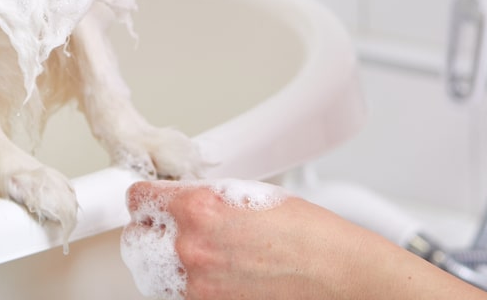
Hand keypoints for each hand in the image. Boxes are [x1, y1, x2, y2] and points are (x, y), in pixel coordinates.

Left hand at [121, 180, 486, 299]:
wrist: (347, 281)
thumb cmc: (315, 238)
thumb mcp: (253, 195)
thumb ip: (207, 198)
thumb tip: (184, 199)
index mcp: (199, 209)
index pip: (139, 198)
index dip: (144, 196)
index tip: (146, 198)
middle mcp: (191, 249)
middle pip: (141, 237)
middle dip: (156, 230)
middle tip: (178, 228)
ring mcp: (198, 287)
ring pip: (160, 271)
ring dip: (175, 261)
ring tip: (212, 255)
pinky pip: (185, 294)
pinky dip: (196, 285)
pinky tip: (224, 276)